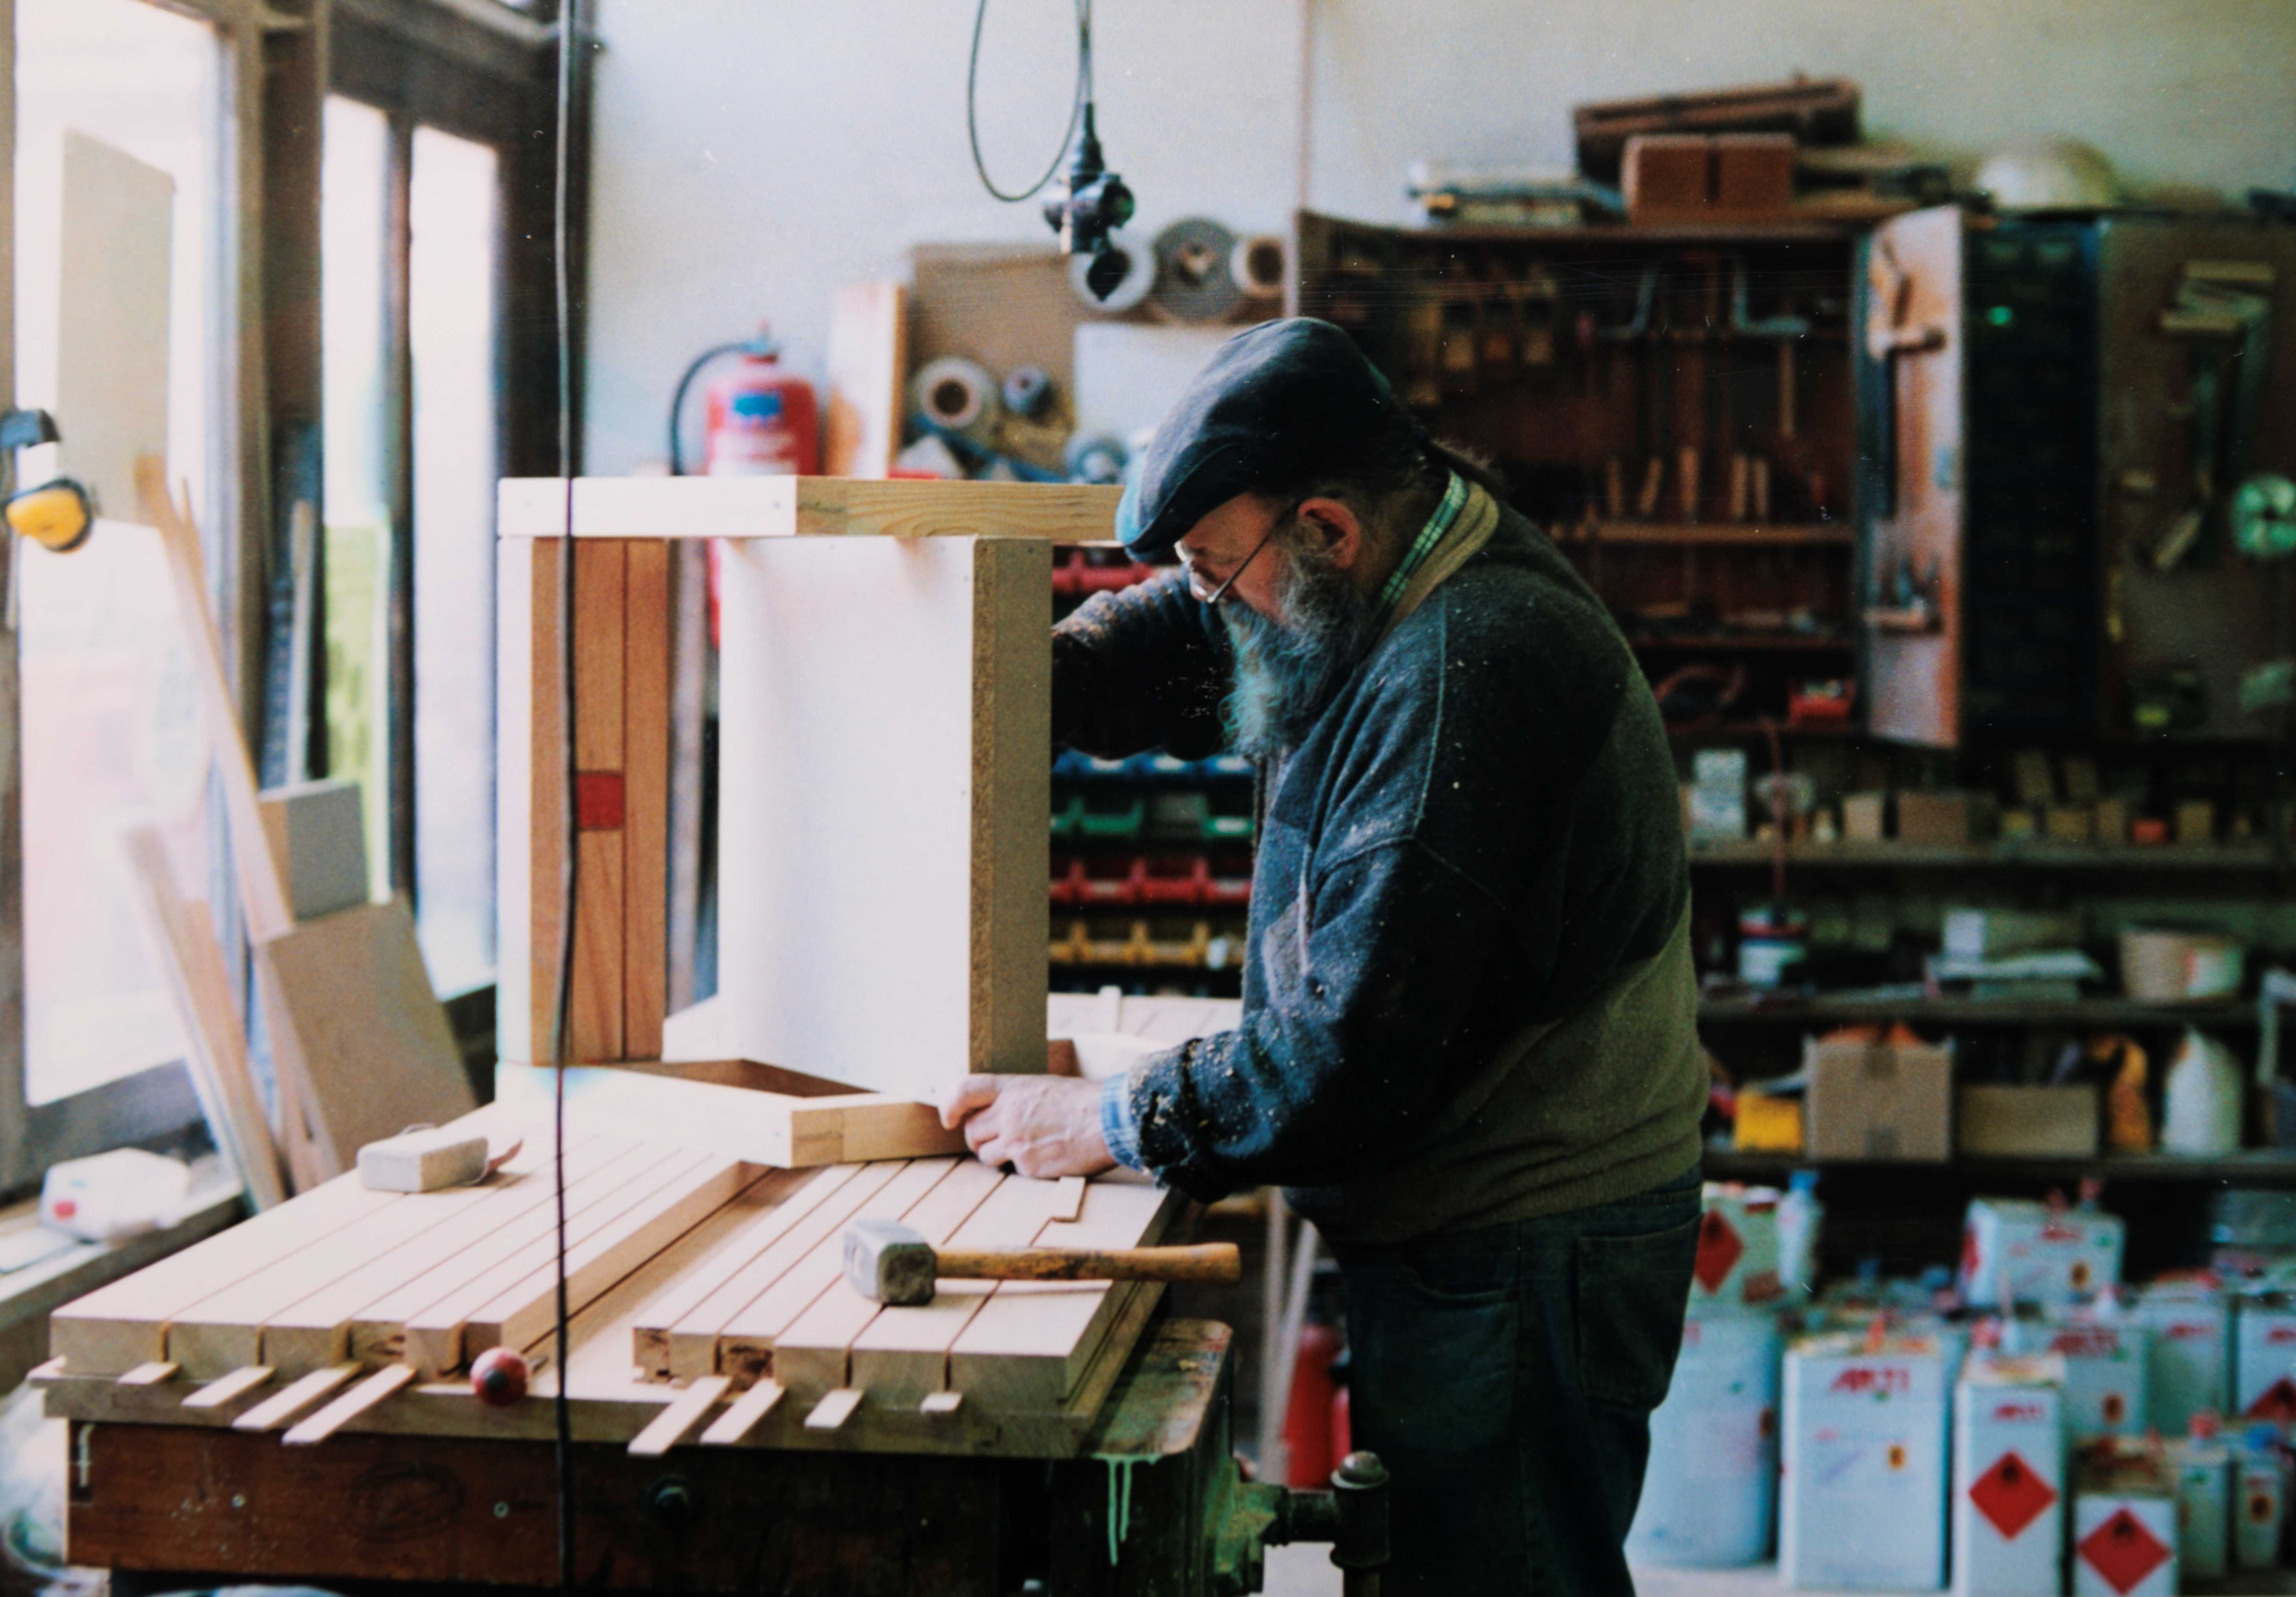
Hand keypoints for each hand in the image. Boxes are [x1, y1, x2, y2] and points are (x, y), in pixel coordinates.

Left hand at [939, 1074, 1115, 1178]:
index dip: (949, 1105)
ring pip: (986, 1156)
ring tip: (1025, 1149)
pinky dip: (1025, 1168)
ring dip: (999, 1156)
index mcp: (1013, 1089)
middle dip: (979, 1139)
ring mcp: (1016, 1141)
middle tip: (997, 1140)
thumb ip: (1017, 1098)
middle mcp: (1009, 1114)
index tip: (949, 1118)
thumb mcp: (1044, 1087)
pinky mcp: (1028, 1166)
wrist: (1111, 1122)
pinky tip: (1047, 1158)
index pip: (964, 1091)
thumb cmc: (1085, 1102)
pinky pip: (1014, 1171)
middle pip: (972, 1131)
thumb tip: (1000, 1111)